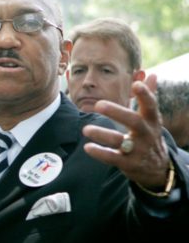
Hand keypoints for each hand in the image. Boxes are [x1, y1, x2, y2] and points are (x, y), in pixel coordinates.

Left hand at [82, 74, 169, 189]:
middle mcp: (147, 134)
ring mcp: (138, 150)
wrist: (157, 168)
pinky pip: (112, 158)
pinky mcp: (129, 164)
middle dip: (117, 112)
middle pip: (133, 121)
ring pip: (119, 141)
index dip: (145, 95)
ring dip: (102, 134)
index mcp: (152, 121)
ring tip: (86, 129)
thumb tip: (151, 75)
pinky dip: (100, 153)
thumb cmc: (149, 137)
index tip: (136, 84)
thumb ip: (149, 97)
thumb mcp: (152, 119)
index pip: (151, 106)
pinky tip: (87, 147)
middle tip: (98, 104)